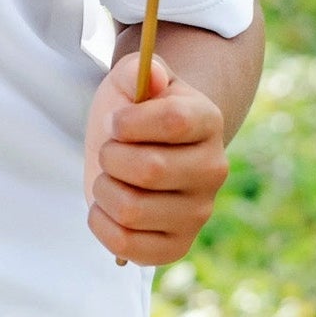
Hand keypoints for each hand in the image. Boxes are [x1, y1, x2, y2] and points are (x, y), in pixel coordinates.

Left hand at [81, 55, 229, 267]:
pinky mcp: (177, 246)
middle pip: (149, 169)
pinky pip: (126, 245)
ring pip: (131, 209)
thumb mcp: (129, 82)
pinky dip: (102, 224)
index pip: (173, 122)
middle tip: (110, 152)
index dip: (129, 122)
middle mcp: (213, 169)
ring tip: (111, 179)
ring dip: (103, 190)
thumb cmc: (134, 114)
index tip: (116, 122)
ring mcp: (198, 213)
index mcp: (208, 121)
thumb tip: (152, 76)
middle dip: (110, 157)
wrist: (141, 150)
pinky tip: (108, 207)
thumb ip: (136, 69)